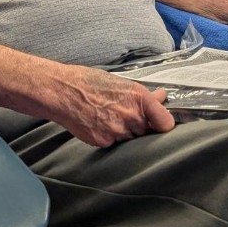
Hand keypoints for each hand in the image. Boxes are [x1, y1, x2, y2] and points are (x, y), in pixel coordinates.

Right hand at [56, 68, 174, 148]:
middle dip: (140, 126)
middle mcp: (131, 116)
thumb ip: (143, 94)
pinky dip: (109, 136)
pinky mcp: (104, 141)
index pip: (166, 122)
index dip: (164, 124)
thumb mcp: (120, 82)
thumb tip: (161, 96)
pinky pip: (114, 144)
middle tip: (125, 116)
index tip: (160, 124)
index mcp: (139, 98)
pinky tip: (98, 123)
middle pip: (147, 132)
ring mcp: (117, 131)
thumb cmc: (88, 82)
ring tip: (108, 117)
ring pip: (130, 139)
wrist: (61, 92)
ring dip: (125, 132)